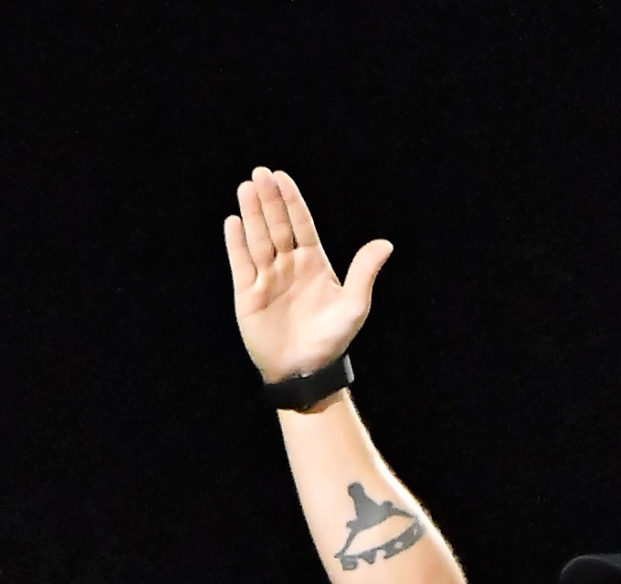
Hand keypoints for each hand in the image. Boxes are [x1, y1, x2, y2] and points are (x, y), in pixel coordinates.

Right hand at [224, 167, 391, 384]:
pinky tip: (234, 222)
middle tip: (261, 173)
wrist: (306, 372)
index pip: (301, 224)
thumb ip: (365, 272)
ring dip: (251, 214)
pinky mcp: (248, 294)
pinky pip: (241, 263)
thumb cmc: (332, 340)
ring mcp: (267, 278)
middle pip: (277, 225)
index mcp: (313, 263)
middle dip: (269, 200)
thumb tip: (386, 243)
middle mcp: (288, 265)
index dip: (291, 200)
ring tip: (246, 188)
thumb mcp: (354, 306)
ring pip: (258, 239)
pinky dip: (237, 244)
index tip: (282, 177)